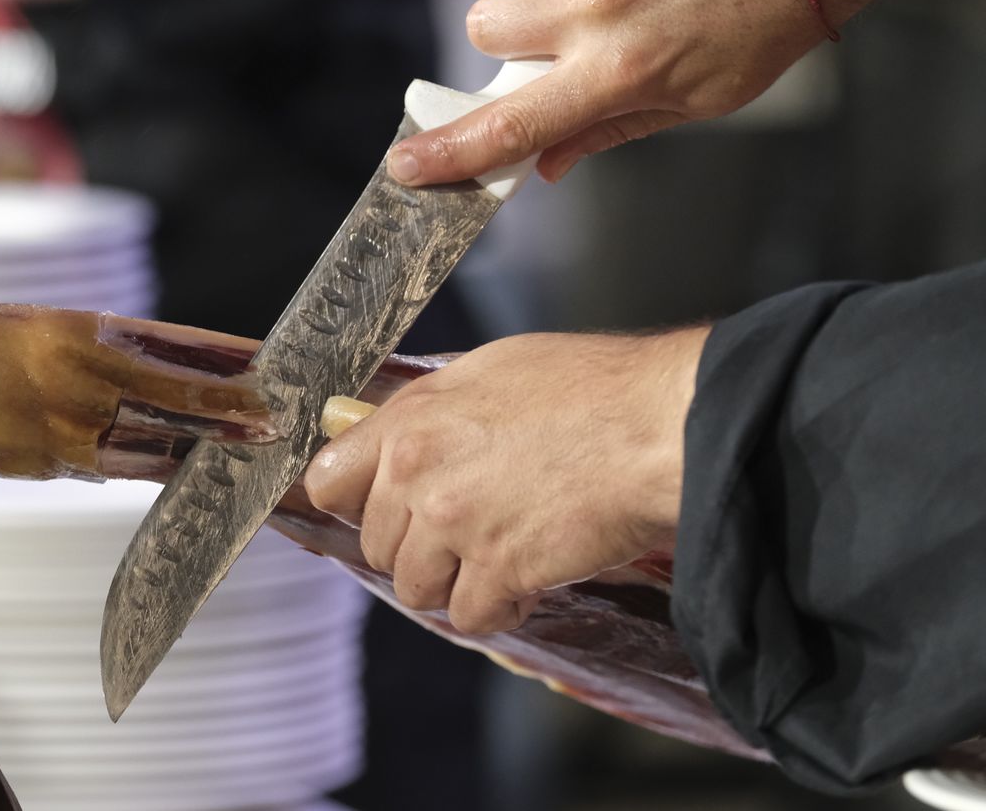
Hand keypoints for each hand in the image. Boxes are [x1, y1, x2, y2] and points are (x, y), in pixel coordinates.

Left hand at [303, 328, 708, 633]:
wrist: (657, 426)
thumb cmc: (593, 388)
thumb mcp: (492, 369)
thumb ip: (435, 407)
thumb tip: (403, 429)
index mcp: (410, 422)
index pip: (329, 482)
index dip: (354, 500)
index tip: (380, 506)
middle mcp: (420, 477)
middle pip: (378, 545)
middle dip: (418, 545)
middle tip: (467, 530)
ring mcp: (457, 528)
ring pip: (417, 588)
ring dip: (455, 581)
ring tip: (500, 553)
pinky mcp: (501, 571)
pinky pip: (470, 616)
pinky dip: (500, 607)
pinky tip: (528, 579)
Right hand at [387, 0, 966, 185]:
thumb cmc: (763, 21)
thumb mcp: (697, 100)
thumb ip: (610, 129)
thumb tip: (543, 164)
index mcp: (619, 72)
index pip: (513, 124)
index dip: (451, 152)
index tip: (408, 167)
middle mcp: (595, 10)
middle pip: (485, 27)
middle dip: (509, 38)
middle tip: (555, 39)